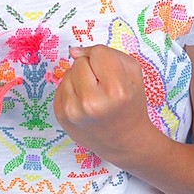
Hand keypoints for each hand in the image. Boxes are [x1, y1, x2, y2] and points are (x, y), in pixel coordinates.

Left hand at [53, 44, 154, 163]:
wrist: (124, 142)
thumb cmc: (130, 105)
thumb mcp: (133, 74)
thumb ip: (108, 53)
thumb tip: (74, 51)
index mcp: (116, 91)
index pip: (98, 53)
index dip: (106, 60)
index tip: (113, 75)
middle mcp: (91, 102)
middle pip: (80, 62)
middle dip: (91, 69)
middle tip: (103, 87)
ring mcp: (73, 111)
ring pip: (68, 72)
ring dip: (80, 80)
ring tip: (93, 96)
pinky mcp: (60, 115)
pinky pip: (60, 86)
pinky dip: (71, 91)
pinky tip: (83, 103)